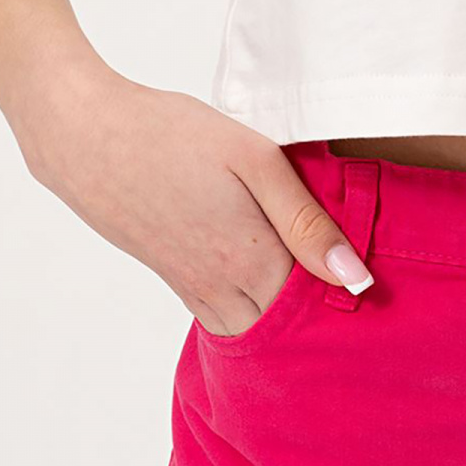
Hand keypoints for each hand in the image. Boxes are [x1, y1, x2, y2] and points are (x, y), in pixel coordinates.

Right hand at [17, 65, 373, 333]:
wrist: (86, 136)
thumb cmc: (172, 135)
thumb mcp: (253, 159)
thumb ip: (306, 220)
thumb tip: (354, 278)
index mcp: (252, 260)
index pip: (319, 306)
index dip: (350, 296)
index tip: (379, 283)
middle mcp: (223, 288)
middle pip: (287, 329)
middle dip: (320, 317)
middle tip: (352, 287)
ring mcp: (193, 288)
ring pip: (253, 330)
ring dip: (283, 318)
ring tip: (313, 286)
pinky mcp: (173, 278)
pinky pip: (222, 318)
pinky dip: (250, 313)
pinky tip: (263, 279)